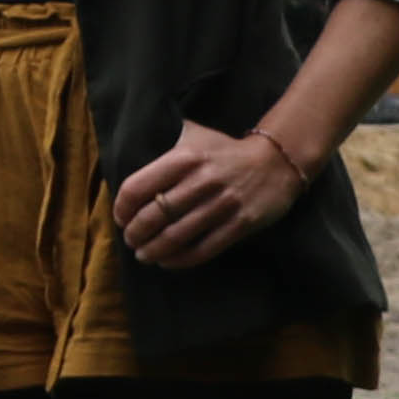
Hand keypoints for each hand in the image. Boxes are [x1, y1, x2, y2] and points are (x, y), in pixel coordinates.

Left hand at [110, 117, 309, 265]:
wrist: (277, 161)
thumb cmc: (224, 151)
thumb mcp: (193, 137)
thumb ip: (164, 147)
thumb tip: (129, 154)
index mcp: (184, 158)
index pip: (138, 187)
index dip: (122, 208)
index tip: (120, 218)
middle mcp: (202, 180)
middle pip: (154, 215)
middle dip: (135, 233)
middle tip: (130, 240)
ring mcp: (223, 204)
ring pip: (177, 236)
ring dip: (153, 250)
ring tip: (143, 255)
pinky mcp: (241, 223)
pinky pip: (205, 248)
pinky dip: (181, 260)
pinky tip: (168, 262)